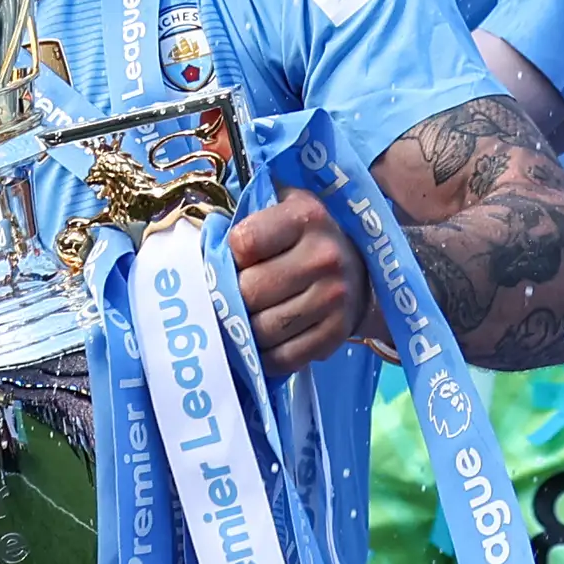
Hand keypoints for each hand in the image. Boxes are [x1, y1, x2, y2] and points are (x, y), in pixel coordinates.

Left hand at [229, 191, 362, 376]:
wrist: (361, 265)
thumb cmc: (304, 235)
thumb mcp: (281, 205)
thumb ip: (245, 212)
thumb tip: (202, 245)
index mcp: (305, 216)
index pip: (243, 243)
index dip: (229, 256)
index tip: (235, 260)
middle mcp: (324, 256)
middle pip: (250, 291)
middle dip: (232, 298)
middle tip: (228, 298)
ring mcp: (334, 297)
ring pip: (264, 329)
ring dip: (246, 330)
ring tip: (242, 322)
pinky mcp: (337, 332)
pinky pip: (285, 358)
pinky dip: (265, 357)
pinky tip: (261, 345)